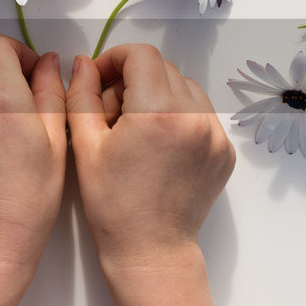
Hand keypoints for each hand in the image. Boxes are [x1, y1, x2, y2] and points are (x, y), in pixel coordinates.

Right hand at [66, 44, 234, 272]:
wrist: (152, 250)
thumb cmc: (112, 205)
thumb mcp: (86, 147)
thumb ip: (82, 96)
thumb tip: (82, 64)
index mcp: (157, 112)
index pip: (140, 55)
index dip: (114, 59)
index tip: (98, 80)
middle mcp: (194, 116)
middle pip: (163, 68)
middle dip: (133, 78)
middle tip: (111, 111)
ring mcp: (214, 134)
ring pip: (185, 88)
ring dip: (158, 94)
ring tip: (135, 128)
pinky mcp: (224, 150)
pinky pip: (201, 114)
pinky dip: (178, 116)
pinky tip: (158, 144)